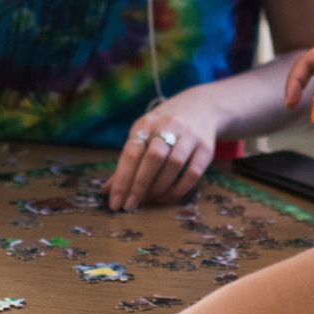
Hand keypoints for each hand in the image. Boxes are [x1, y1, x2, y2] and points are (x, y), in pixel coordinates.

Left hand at [108, 95, 220, 210]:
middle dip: (139, 185)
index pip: (131, 152)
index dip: (122, 179)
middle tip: (130, 206)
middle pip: (153, 157)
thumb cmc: (163, 127)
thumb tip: (107, 191)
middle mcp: (169, 126)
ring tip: (149, 200)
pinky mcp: (206, 148)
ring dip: (159, 187)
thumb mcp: (143, 136)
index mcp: (146, 123)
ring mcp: (190, 136)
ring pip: (174, 165)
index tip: (115, 202)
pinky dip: (180, 188)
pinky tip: (169, 197)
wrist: (201, 107)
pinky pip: (193, 172)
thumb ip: (126, 162)